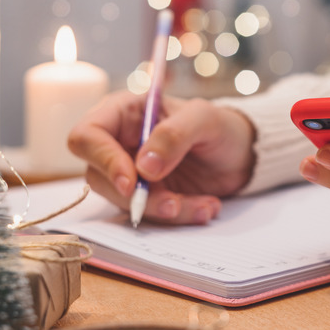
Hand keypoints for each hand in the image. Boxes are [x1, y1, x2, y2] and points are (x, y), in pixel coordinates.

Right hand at [68, 90, 255, 224]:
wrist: (242, 154)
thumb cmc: (220, 126)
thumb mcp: (204, 119)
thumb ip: (174, 135)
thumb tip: (143, 168)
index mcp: (123, 113)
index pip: (87, 136)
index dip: (103, 161)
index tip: (133, 182)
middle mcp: (119, 144)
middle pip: (99, 177)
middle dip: (137, 197)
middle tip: (174, 203)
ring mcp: (131, 174)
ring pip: (126, 202)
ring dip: (164, 210)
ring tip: (204, 206)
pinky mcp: (148, 197)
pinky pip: (151, 214)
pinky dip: (180, 217)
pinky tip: (206, 208)